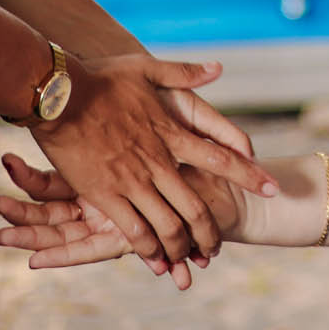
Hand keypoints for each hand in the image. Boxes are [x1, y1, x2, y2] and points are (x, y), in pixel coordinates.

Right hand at [29, 55, 277, 277]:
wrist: (56, 95)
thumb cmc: (99, 78)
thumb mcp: (147, 68)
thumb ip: (185, 73)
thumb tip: (219, 68)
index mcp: (171, 132)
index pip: (221, 157)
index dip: (248, 174)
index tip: (271, 187)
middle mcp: (158, 161)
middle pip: (197, 206)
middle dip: (211, 231)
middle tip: (218, 247)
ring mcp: (133, 181)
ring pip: (170, 225)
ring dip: (184, 246)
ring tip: (191, 260)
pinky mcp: (106, 195)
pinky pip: (135, 231)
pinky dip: (150, 249)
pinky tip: (157, 261)